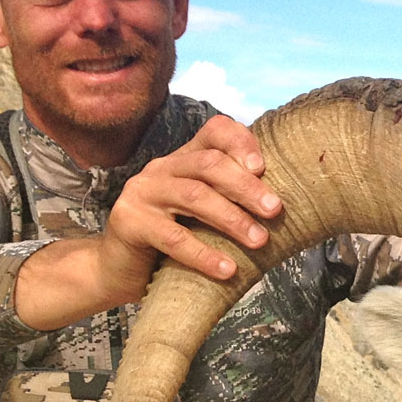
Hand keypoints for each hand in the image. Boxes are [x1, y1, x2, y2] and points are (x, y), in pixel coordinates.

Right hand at [15, 116, 281, 329]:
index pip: (215, 131)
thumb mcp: (204, 216)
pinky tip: (227, 269)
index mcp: (184, 158)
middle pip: (209, 164)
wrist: (118, 270)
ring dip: (232, 218)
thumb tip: (283, 208)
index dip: (241, 142)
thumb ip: (230, 201)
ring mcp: (142, 191)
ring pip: (193, 195)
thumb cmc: (173, 242)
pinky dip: (203, 254)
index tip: (264, 167)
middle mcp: (162, 168)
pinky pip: (172, 236)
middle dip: (247, 187)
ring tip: (260, 241)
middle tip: (275, 211)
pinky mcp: (128, 221)